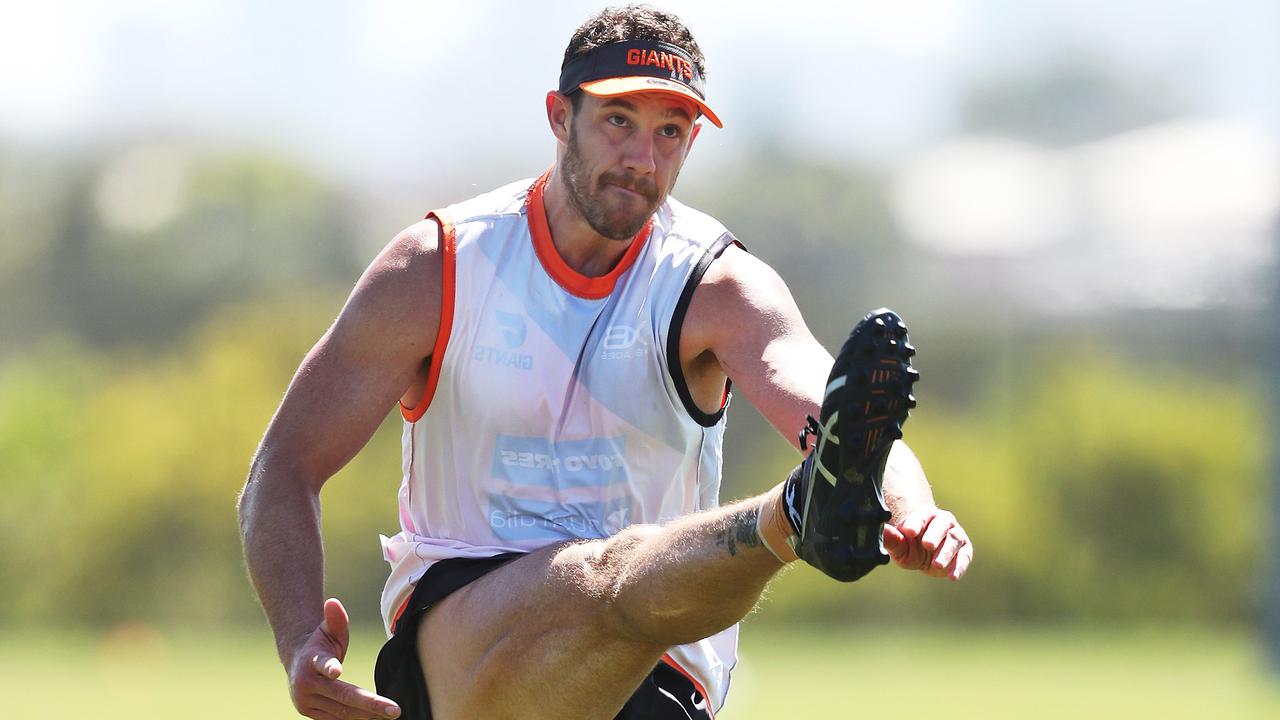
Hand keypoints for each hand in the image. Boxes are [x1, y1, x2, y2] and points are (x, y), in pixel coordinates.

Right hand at [287, 598, 401, 719]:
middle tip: (394, 710)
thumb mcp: (328, 629)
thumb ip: (335, 619)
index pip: (322, 663)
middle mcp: (306, 685)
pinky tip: (375, 718)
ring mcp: (306, 703)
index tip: (337, 670)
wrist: (297, 661)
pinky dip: (357, 719)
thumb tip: (333, 602)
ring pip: (341, 712)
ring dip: (367, 715)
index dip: (330, 667)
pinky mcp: (311, 714)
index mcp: (310, 660)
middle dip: (370, 704)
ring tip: (390, 714)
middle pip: (342, 696)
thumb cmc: (320, 643)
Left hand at [882, 507, 971, 579]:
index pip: (921, 515)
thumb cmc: (908, 545)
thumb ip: (892, 538)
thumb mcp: (898, 545)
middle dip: (934, 534)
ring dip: (946, 552)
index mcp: (925, 514)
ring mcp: (955, 534)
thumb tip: (882, 530)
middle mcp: (943, 521)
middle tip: (927, 545)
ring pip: (954, 540)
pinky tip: (952, 576)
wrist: (923, 554)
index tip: (908, 531)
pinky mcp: (964, 549)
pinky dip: (960, 566)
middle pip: (941, 524)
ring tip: (936, 564)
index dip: (915, 522)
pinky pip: (964, 556)